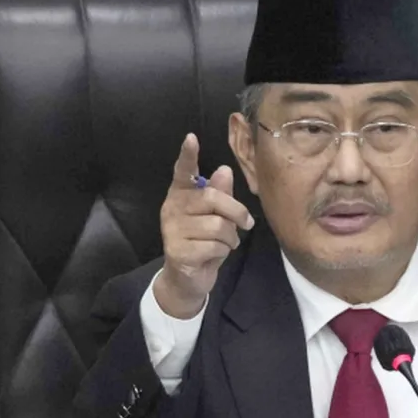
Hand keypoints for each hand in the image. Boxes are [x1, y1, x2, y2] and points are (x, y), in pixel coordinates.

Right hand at [154, 133, 254, 318]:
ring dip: (230, 238)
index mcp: (180, 195)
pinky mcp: (178, 251)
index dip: (187, 155)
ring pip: (217, 225)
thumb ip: (219, 194)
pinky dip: (223, 252)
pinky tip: (214, 255)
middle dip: (236, 212)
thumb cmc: (203, 242)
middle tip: (246, 224)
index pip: (182, 171)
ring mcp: (172, 230)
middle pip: (212, 198)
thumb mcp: (215, 217)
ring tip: (225, 243)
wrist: (187, 279)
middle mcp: (172, 208)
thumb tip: (224, 170)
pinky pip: (215, 246)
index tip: (191, 138)